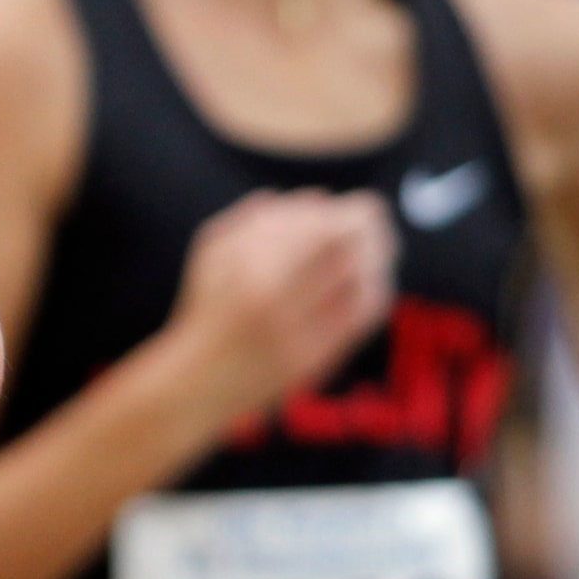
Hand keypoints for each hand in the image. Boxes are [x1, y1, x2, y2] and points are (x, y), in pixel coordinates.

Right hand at [167, 189, 397, 421]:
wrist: (198, 381)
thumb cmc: (206, 306)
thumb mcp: (214, 250)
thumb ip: (258, 217)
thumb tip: (319, 198)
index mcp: (250, 267)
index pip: (323, 228)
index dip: (350, 212)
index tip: (357, 204)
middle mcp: (276, 301)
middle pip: (347, 253)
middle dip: (371, 230)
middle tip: (375, 219)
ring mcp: (297, 334)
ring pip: (361, 285)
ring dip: (377, 259)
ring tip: (380, 246)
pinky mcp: (314, 361)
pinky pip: (359, 319)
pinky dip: (375, 291)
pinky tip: (374, 279)